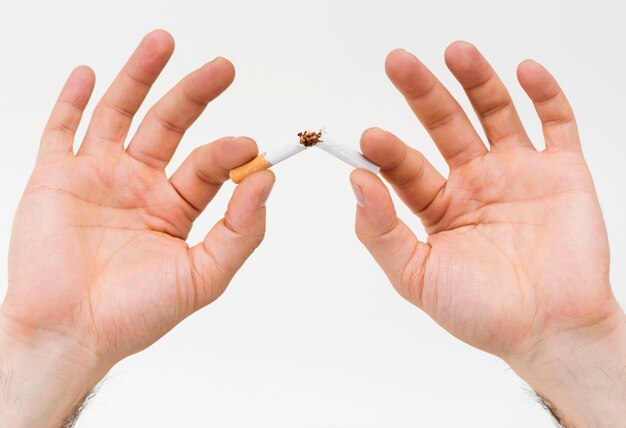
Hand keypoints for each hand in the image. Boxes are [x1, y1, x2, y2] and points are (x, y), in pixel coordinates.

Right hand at [1, 30, 273, 425]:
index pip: (208, 165)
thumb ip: (240, 232)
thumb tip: (266, 182)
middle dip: (195, 94)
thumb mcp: (204, 276)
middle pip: (170, 125)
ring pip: (121, 114)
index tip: (249, 146)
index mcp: (174, 207)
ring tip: (163, 43)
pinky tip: (90, 74)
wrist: (72, 334)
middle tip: (223, 68)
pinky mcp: (55, 178)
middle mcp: (138, 185)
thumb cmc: (136, 314)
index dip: (229, 151)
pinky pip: (61, 130)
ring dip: (140, 77)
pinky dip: (72, 101)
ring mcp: (97, 177)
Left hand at [351, 42, 625, 425]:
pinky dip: (544, 95)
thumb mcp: (416, 277)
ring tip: (456, 52)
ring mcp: (518, 172)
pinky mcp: (562, 172)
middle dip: (422, 93)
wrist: (549, 333)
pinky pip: (556, 123)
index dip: (389, 150)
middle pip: (445, 125)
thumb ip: (381, 232)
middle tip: (398, 63)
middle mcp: (475, 182)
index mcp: (438, 206)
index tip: (369, 137)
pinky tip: (524, 71)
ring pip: (495, 113)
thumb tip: (356, 183)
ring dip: (475, 81)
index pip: (407, 166)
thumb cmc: (481, 313)